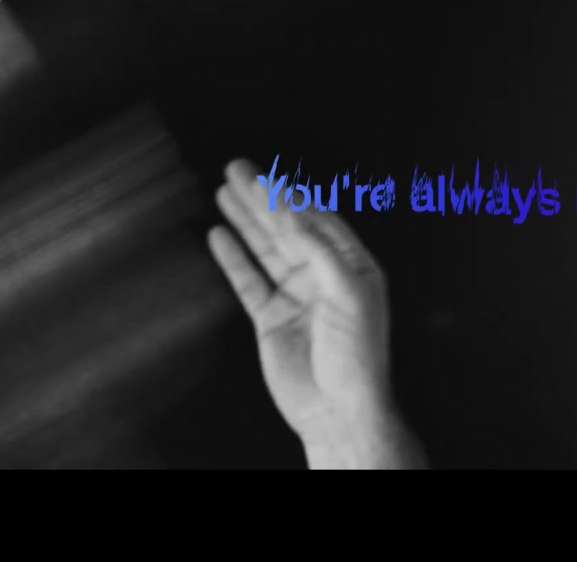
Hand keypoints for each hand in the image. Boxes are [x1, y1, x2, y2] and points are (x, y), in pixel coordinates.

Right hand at [206, 158, 425, 467]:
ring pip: (266, 249)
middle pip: (288, 227)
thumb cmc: (357, 355)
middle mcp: (324, 276)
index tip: (266, 176)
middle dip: (263, 198)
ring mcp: (296, 296)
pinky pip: (249, 280)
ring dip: (246, 220)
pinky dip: (233, 257)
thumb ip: (320, 251)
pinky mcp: (272, 318)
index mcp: (352, 267)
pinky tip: (219, 234)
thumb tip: (293, 215)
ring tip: (224, 189)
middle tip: (237, 168)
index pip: (319, 220)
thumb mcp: (349, 294)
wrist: (338, 408)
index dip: (292, 196)